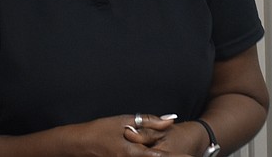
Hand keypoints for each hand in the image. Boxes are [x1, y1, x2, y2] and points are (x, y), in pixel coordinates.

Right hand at [70, 115, 189, 156]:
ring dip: (161, 152)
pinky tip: (155, 149)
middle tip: (188, 155)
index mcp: (133, 152)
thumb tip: (171, 120)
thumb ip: (150, 122)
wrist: (80, 143)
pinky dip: (149, 154)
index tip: (191, 156)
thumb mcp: (125, 120)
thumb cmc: (101, 130)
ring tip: (180, 152)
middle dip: (172, 155)